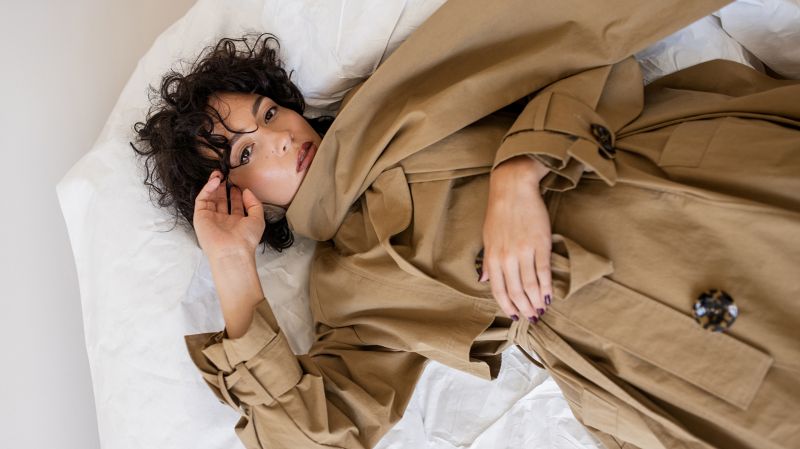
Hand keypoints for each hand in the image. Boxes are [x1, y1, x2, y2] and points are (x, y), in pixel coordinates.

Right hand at [193, 170, 264, 258]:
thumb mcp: (258, 219)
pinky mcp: (200, 217)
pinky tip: (214, 181)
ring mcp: (211, 218)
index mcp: (236, 222)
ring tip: (218, 174)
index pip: (235, 205)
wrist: (232, 251)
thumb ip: (254, 203)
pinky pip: (202, 200)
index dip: (236, 193)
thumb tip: (246, 191)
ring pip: (210, 198)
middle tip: (225, 175)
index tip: (238, 183)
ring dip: (213, 185)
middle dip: (223, 187)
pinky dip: (207, 189)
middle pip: (221, 200)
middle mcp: (223, 220)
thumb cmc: (246, 239)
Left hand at [481, 156, 551, 322]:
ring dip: (536, 301)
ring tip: (541, 310)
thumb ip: (487, 261)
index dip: (507, 306)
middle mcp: (507, 257)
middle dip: (524, 308)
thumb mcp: (488, 237)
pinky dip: (547, 287)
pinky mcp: (541, 244)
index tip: (513, 316)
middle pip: (516, 291)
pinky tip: (550, 296)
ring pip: (531, 285)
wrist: (513, 189)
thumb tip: (483, 280)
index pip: (499, 290)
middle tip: (531, 318)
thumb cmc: (499, 213)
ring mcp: (524, 251)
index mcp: (493, 257)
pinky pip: (544, 271)